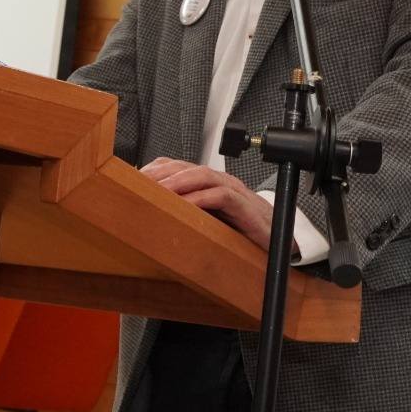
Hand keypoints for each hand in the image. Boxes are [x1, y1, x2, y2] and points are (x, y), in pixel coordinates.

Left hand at [141, 157, 288, 254]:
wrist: (279, 245)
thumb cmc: (241, 232)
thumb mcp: (206, 221)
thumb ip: (183, 214)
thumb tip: (149, 217)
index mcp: (208, 183)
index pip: (175, 166)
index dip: (153, 170)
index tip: (130, 180)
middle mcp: (220, 182)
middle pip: (185, 167)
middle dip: (159, 174)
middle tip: (136, 184)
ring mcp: (235, 192)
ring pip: (203, 176)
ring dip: (177, 182)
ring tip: (157, 192)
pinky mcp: (246, 208)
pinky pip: (222, 196)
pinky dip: (201, 199)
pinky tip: (185, 206)